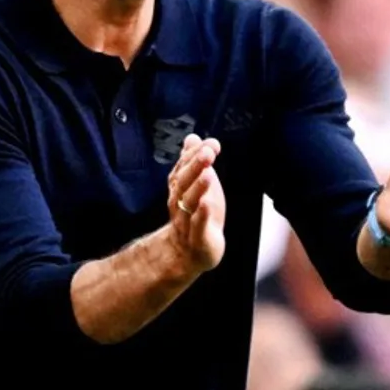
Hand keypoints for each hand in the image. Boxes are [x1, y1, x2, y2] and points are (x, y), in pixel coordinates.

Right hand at [167, 134, 226, 272]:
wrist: (189, 252)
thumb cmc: (196, 214)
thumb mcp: (197, 185)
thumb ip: (194, 162)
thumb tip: (193, 137)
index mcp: (179, 189)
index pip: (183, 169)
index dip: (194, 155)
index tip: (210, 143)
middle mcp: (180, 203)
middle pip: (184, 183)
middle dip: (195, 167)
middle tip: (208, 153)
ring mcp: (187, 222)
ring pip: (189, 204)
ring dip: (198, 188)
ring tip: (208, 175)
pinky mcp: (198, 238)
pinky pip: (197, 226)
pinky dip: (201, 216)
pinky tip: (207, 204)